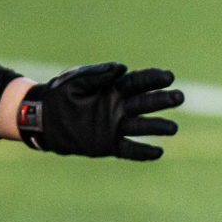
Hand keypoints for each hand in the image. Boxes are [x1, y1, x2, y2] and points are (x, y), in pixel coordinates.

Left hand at [16, 65, 181, 159]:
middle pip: (146, 103)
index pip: (139, 83)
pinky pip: (130, 149)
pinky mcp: (108, 145)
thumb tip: (122, 68)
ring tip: (173, 128)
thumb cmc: (60, 95)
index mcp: (114, 88)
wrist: (42, 119)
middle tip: (179, 97)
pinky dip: (144, 152)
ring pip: (142, 126)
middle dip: (163, 100)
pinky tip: (159, 152)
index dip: (154, 79)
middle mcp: (119, 107)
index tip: (169, 77)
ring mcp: (115, 127)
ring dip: (158, 127)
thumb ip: (98, 73)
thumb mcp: (76, 79)